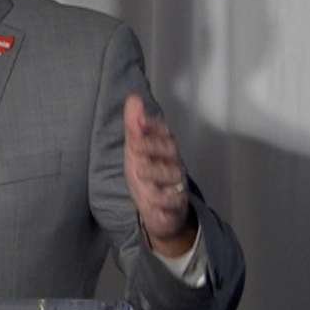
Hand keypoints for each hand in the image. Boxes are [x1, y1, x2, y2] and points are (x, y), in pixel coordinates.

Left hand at [123, 94, 196, 256]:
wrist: (160, 211)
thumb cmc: (149, 175)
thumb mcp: (136, 151)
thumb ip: (134, 127)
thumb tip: (133, 97)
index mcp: (164, 148)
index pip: (163, 132)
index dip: (152, 125)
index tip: (139, 120)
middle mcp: (173, 163)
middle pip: (170, 150)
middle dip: (154, 146)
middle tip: (135, 145)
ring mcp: (176, 184)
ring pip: (173, 175)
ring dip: (156, 172)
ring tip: (139, 171)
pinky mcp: (176, 205)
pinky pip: (174, 202)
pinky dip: (164, 200)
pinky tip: (153, 199)